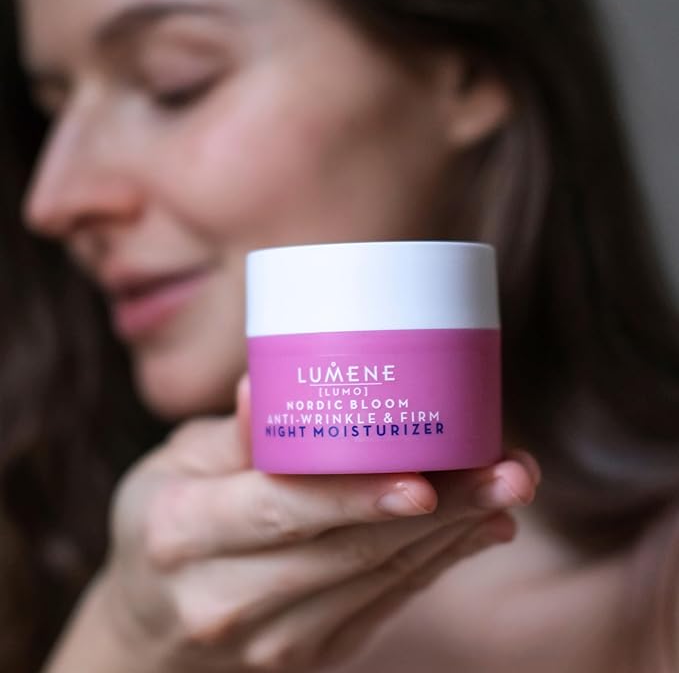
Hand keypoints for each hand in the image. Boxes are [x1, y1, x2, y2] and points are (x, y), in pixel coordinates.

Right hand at [98, 375, 539, 672]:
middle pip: (347, 551)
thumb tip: (269, 383)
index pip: (280, 511)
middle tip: (506, 471)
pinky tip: (478, 530)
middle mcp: (225, 596)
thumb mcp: (175, 466)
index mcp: (183, 531)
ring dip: (451, 536)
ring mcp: (270, 638)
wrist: (149, 629)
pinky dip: (435, 565)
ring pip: (377, 581)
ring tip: (506, 491)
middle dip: (437, 513)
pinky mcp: (309, 654)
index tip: (422, 480)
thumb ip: (232, 436)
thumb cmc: (161, 525)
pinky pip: (383, 607)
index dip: (351, 497)